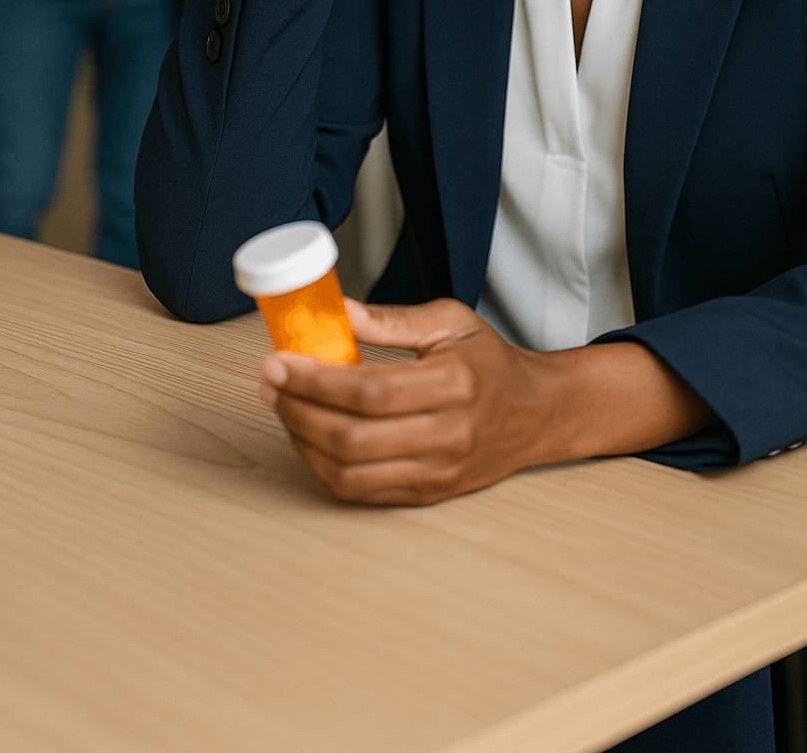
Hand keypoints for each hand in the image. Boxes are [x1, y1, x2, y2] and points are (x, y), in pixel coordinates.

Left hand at [258, 297, 715, 505]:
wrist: (536, 413)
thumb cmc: (490, 363)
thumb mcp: (450, 321)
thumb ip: (391, 320)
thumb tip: (337, 311)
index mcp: (454, 384)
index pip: (369, 390)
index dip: (315, 380)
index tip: (278, 363)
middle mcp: (448, 434)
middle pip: (353, 437)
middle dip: (298, 411)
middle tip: (270, 386)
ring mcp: (438, 471)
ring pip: (351, 472)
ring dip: (304, 442)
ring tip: (284, 410)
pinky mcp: (428, 494)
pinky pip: (362, 492)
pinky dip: (325, 468)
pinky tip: (310, 438)